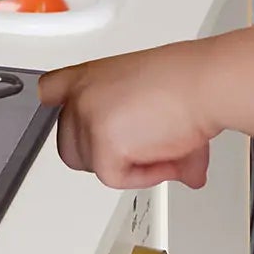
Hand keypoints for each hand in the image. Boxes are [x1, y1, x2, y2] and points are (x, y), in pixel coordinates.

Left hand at [38, 42, 217, 190]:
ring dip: (128, 166)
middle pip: (69, 144)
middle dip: (103, 156)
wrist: (204, 83)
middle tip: (138, 150)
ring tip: (163, 147)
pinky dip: (144, 175)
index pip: (49, 90)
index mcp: (90, 76)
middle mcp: (81, 94)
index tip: (61, 115)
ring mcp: (87, 119)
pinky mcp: (102, 145)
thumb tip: (185, 171)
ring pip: (93, 165)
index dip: (56, 108)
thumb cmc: (188, 81)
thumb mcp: (152, 96)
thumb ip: (147, 130)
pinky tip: (165, 155)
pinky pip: (115, 177)